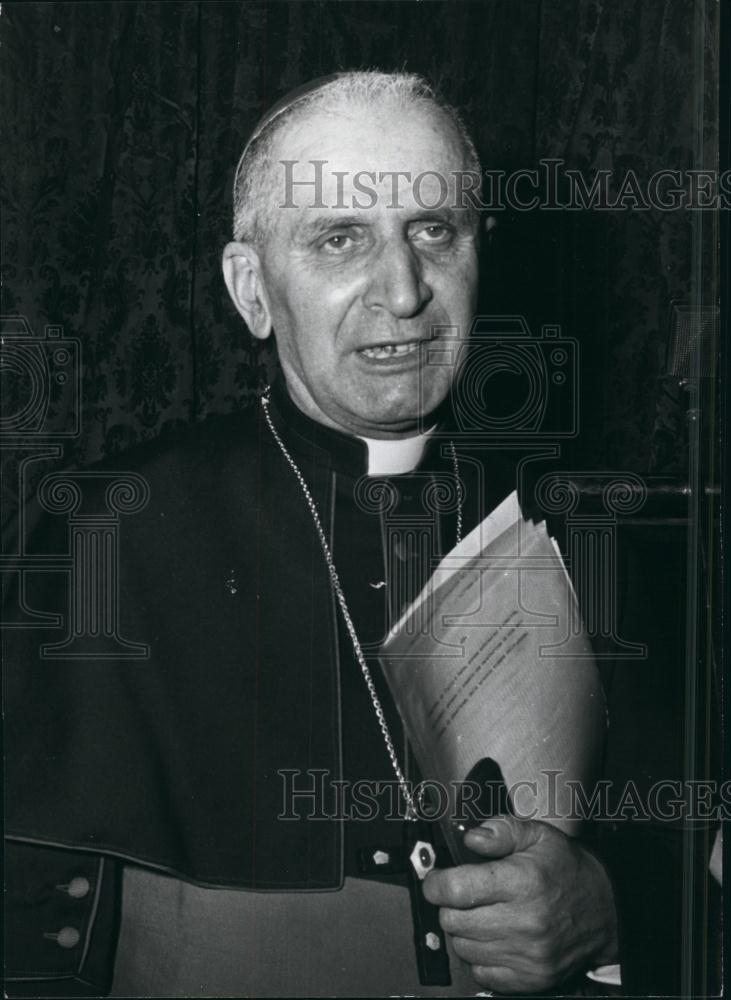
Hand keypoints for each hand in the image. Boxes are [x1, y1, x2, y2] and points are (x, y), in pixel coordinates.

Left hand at [422, 815, 617, 994]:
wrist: (606, 910)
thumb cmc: (568, 870)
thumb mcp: (538, 835)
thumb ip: (501, 831)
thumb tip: (470, 838)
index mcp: (523, 882)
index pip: (457, 889)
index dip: (436, 883)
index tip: (435, 879)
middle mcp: (524, 922)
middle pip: (453, 921)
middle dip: (449, 904)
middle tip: (464, 893)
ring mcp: (527, 955)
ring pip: (463, 947)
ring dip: (464, 930)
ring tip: (482, 913)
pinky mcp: (530, 978)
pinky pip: (481, 972)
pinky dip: (479, 955)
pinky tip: (493, 936)